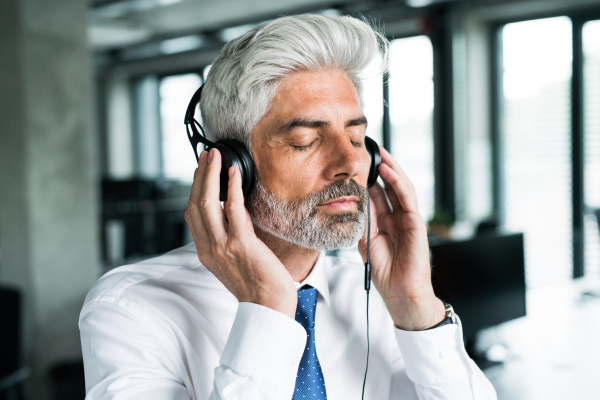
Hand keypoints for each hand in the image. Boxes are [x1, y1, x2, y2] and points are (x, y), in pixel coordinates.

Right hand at [185, 148, 297, 318]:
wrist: (268, 308)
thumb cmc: (258, 286)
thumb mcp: (234, 261)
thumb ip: (229, 239)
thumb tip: (234, 214)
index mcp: (206, 252)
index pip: (192, 214)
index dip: (194, 189)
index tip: (201, 170)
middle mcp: (209, 248)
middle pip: (195, 204)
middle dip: (199, 176)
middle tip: (205, 155)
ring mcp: (223, 246)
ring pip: (208, 203)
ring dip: (210, 175)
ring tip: (215, 156)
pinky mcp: (241, 244)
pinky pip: (233, 210)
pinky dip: (231, 188)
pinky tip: (233, 173)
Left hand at [358, 147, 444, 330]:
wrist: (400, 293)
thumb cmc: (385, 272)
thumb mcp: (366, 242)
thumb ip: (362, 221)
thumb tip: (353, 200)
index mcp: (386, 221)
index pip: (377, 192)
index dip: (368, 176)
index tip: (356, 162)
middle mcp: (397, 216)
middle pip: (389, 185)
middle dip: (380, 166)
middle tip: (368, 148)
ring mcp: (408, 218)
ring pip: (400, 186)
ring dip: (390, 167)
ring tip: (379, 152)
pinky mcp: (416, 223)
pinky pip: (407, 198)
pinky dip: (398, 182)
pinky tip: (388, 170)